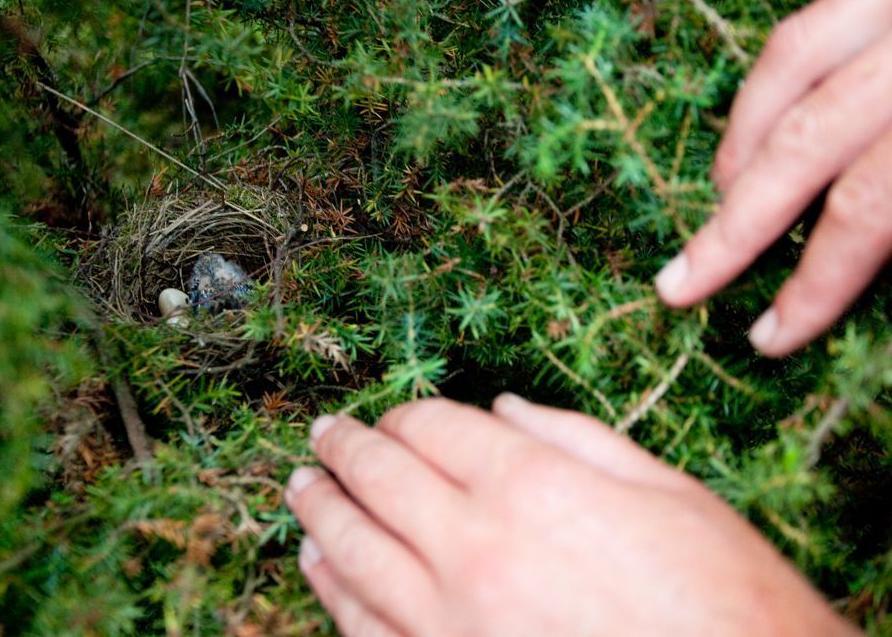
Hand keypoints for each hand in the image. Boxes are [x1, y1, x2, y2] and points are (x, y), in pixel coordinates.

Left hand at [285, 396, 856, 635]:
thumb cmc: (725, 600)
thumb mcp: (669, 494)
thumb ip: (575, 440)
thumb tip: (502, 410)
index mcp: (531, 486)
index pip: (434, 428)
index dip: (405, 414)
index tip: (392, 415)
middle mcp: (475, 548)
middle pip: (381, 479)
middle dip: (344, 450)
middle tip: (321, 435)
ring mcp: (450, 622)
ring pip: (354, 553)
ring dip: (320, 512)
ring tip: (301, 488)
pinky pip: (365, 627)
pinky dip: (333, 590)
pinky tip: (318, 565)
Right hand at [656, 0, 891, 356]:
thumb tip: (864, 266)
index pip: (870, 206)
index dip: (816, 282)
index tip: (773, 337)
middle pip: (804, 143)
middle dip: (736, 227)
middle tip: (679, 286)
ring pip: (788, 74)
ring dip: (740, 154)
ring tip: (719, 214)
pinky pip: (803, 33)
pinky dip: (764, 92)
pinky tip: (754, 132)